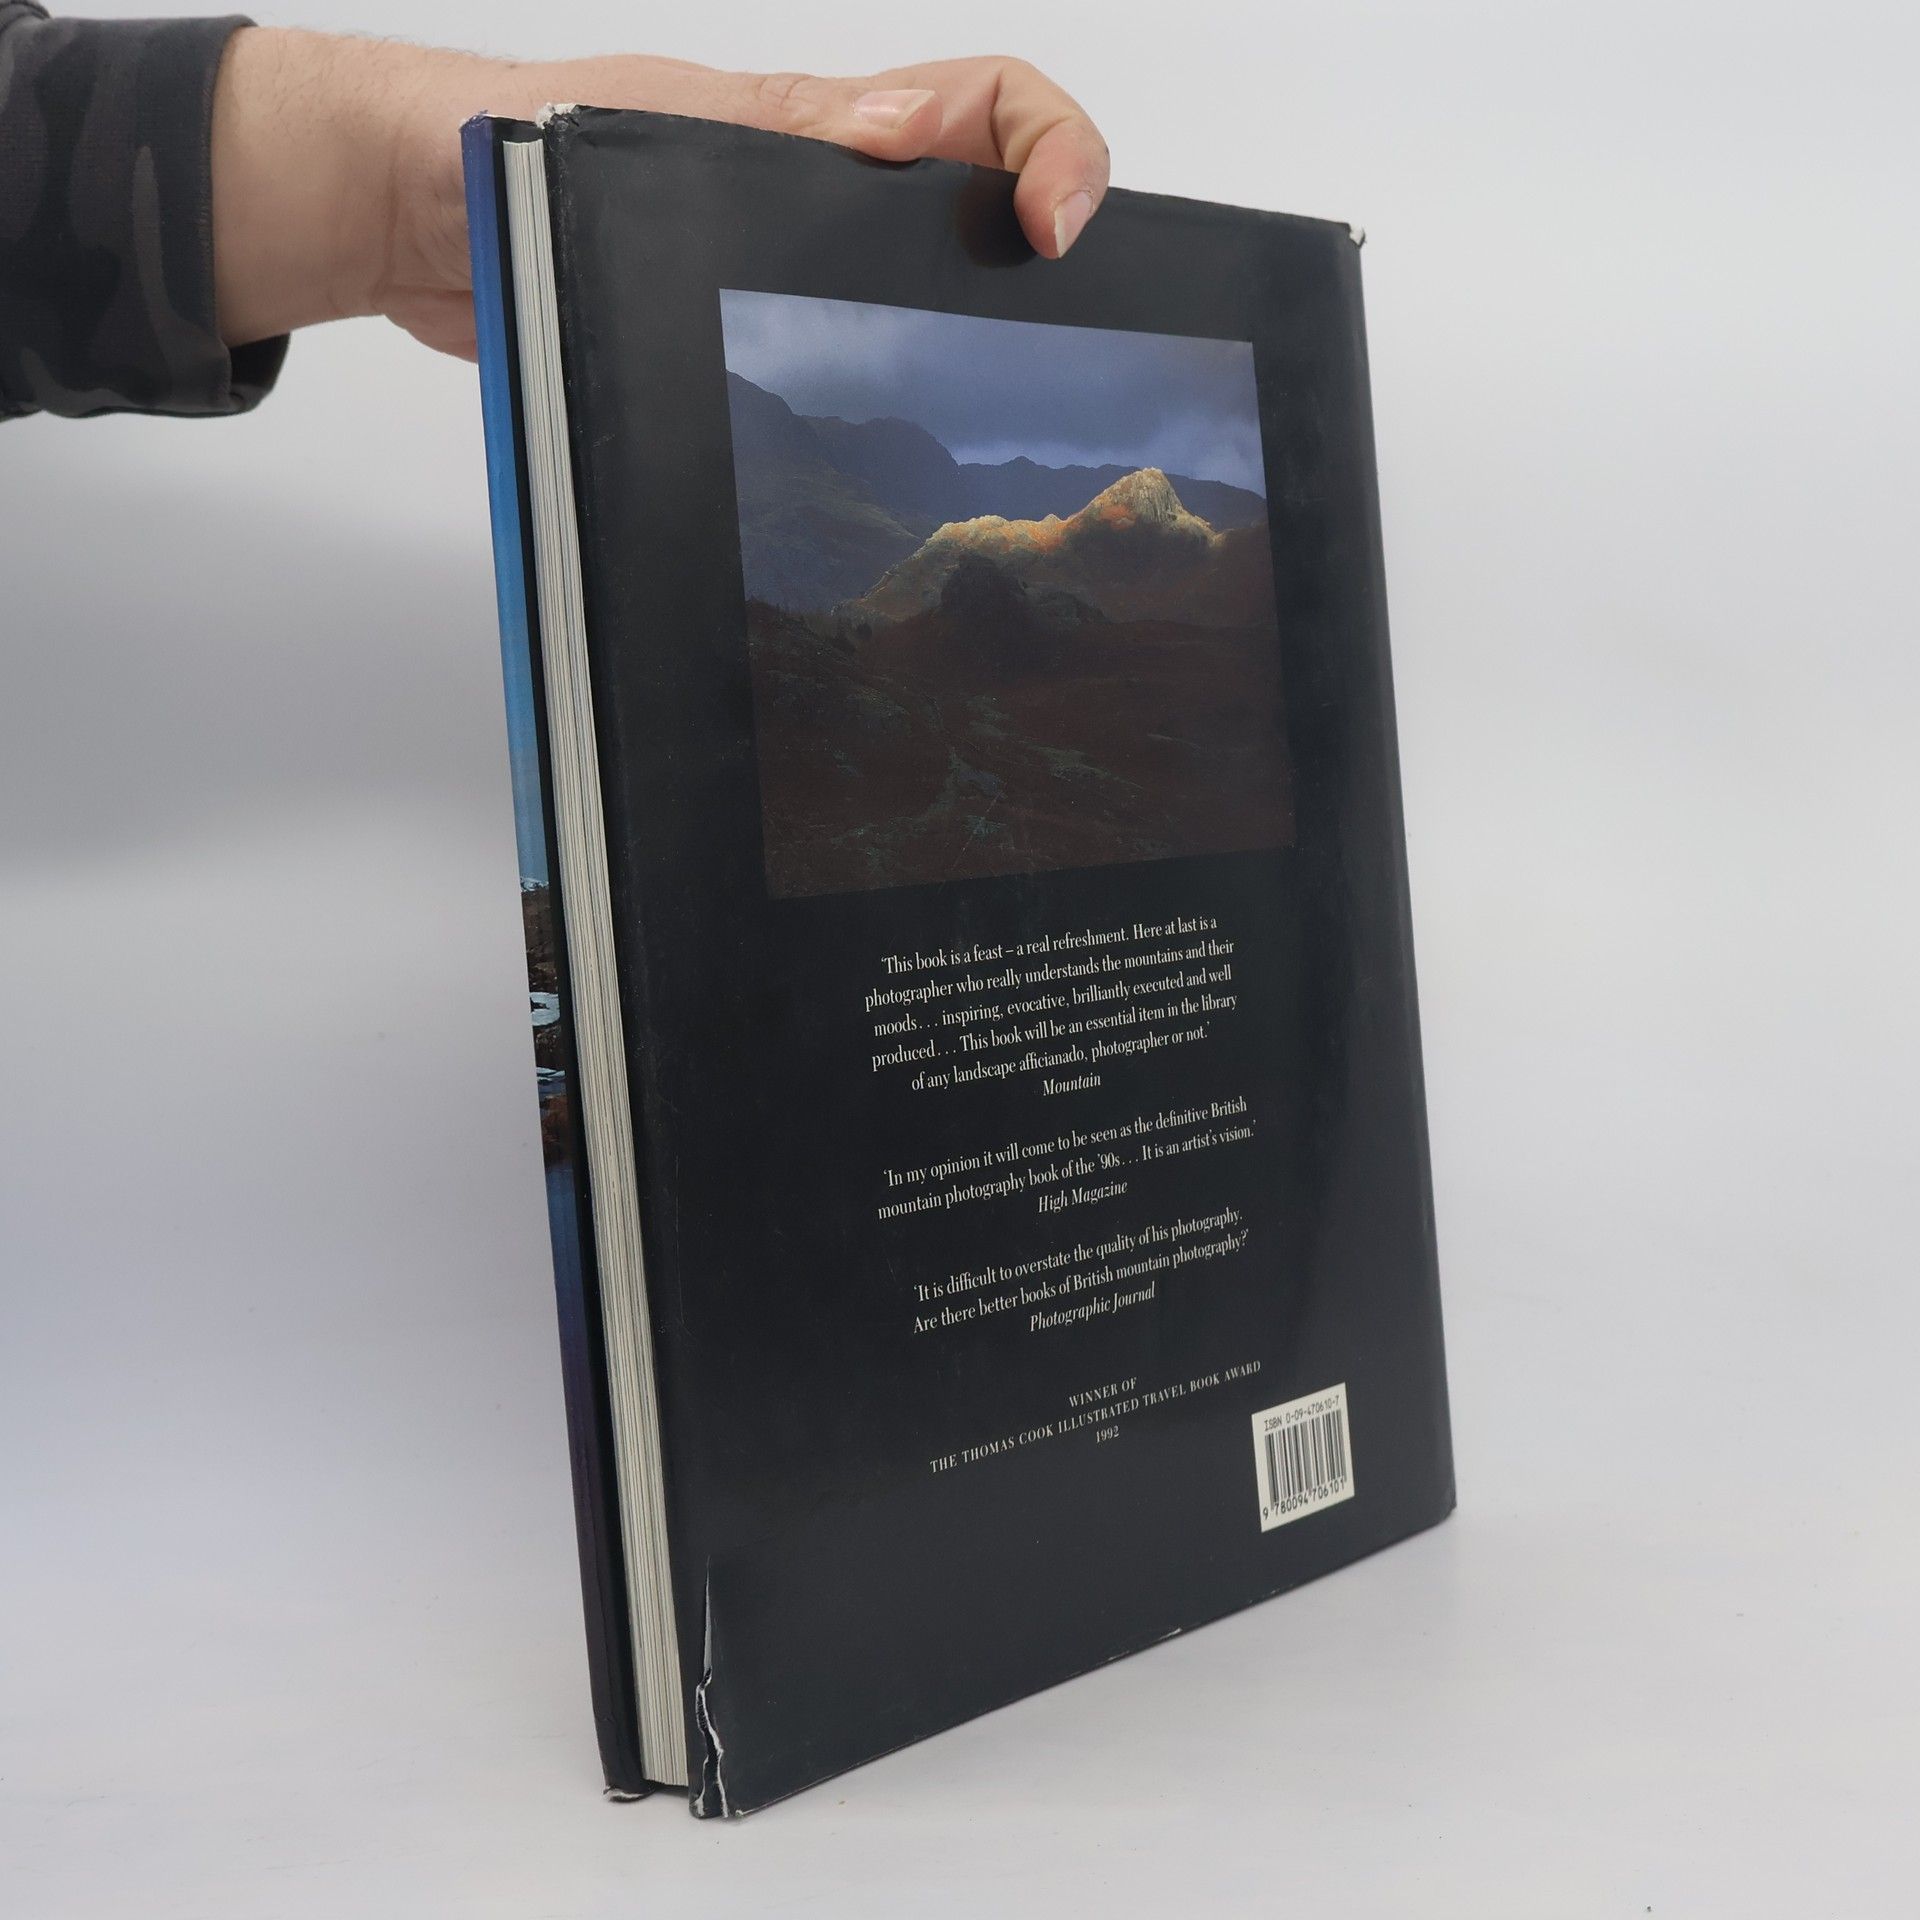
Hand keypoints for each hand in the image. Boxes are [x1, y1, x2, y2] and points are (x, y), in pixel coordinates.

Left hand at [210, 32, 1111, 357]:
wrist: (422, 211)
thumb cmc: (512, 146)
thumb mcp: (667, 130)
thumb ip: (787, 137)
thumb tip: (907, 132)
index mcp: (824, 127)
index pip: (990, 105)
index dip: (1055, 149)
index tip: (1052, 228)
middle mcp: (828, 192)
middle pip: (991, 204)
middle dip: (1045, 252)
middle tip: (1050, 326)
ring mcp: (796, 265)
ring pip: (933, 289)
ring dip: (980, 338)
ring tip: (997, 397)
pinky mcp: (752, 335)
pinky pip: (854, 356)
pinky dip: (898, 396)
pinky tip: (896, 453)